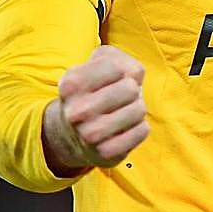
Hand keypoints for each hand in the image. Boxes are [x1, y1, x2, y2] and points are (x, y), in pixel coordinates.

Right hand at [46, 45, 148, 169]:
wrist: (70, 136)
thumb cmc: (91, 91)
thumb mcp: (96, 65)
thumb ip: (117, 57)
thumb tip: (135, 73)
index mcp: (71, 84)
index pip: (117, 67)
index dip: (123, 69)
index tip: (114, 79)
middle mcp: (77, 111)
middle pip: (131, 88)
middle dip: (132, 90)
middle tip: (120, 98)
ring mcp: (90, 135)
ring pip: (139, 110)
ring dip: (137, 108)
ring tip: (122, 112)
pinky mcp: (106, 154)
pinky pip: (142, 131)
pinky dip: (139, 127)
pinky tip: (125, 128)